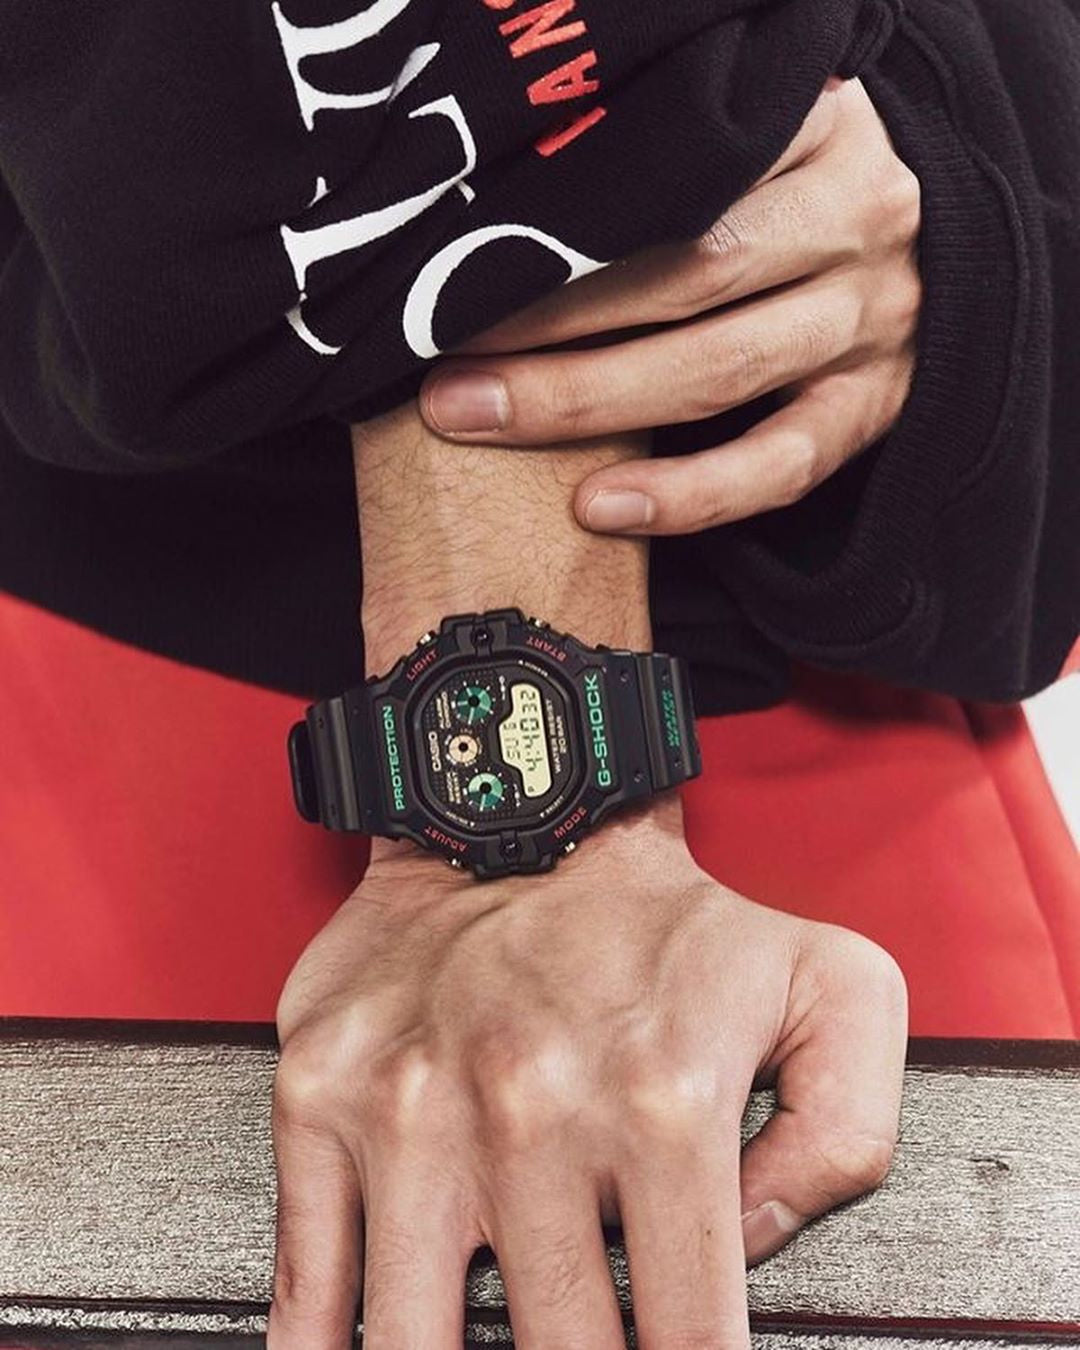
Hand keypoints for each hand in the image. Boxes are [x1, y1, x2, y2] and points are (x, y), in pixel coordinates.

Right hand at [267, 801, 906, 1347]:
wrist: (518, 814)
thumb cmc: (664, 918)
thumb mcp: (831, 986)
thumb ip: (844, 1135)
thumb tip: (754, 1252)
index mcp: (663, 1102)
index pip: (688, 1339)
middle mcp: (529, 1112)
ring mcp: (410, 1109)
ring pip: (410, 1347)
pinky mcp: (322, 1094)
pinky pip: (305, 1276)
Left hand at [419, 77, 921, 535]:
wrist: (924, 245)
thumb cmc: (787, 183)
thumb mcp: (750, 127)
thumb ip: (668, 139)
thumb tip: (515, 157)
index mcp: (819, 126)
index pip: (679, 171)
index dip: (564, 218)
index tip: (461, 250)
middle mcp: (856, 219)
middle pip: (689, 274)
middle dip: (548, 319)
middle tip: (440, 352)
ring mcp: (869, 322)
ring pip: (720, 371)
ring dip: (588, 403)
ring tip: (477, 418)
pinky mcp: (871, 409)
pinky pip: (780, 466)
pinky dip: (690, 496)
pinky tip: (598, 507)